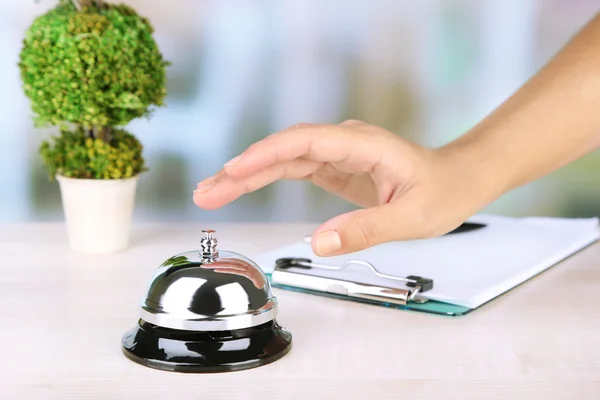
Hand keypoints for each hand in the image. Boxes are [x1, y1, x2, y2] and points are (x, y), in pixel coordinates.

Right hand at [193, 120, 498, 255]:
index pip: (304, 142)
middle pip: (284, 150)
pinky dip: (266, 179)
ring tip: (212, 191)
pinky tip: (242, 186)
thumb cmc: (441, 191)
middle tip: (207, 192)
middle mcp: (345, 142)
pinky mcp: (335, 167)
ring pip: (283, 159)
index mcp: (363, 144)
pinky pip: (293, 169)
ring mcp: (338, 153)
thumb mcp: (411, 219)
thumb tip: (318, 244)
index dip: (266, 154)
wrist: (456, 180)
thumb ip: (366, 230)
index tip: (233, 170)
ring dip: (247, 175)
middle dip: (243, 169)